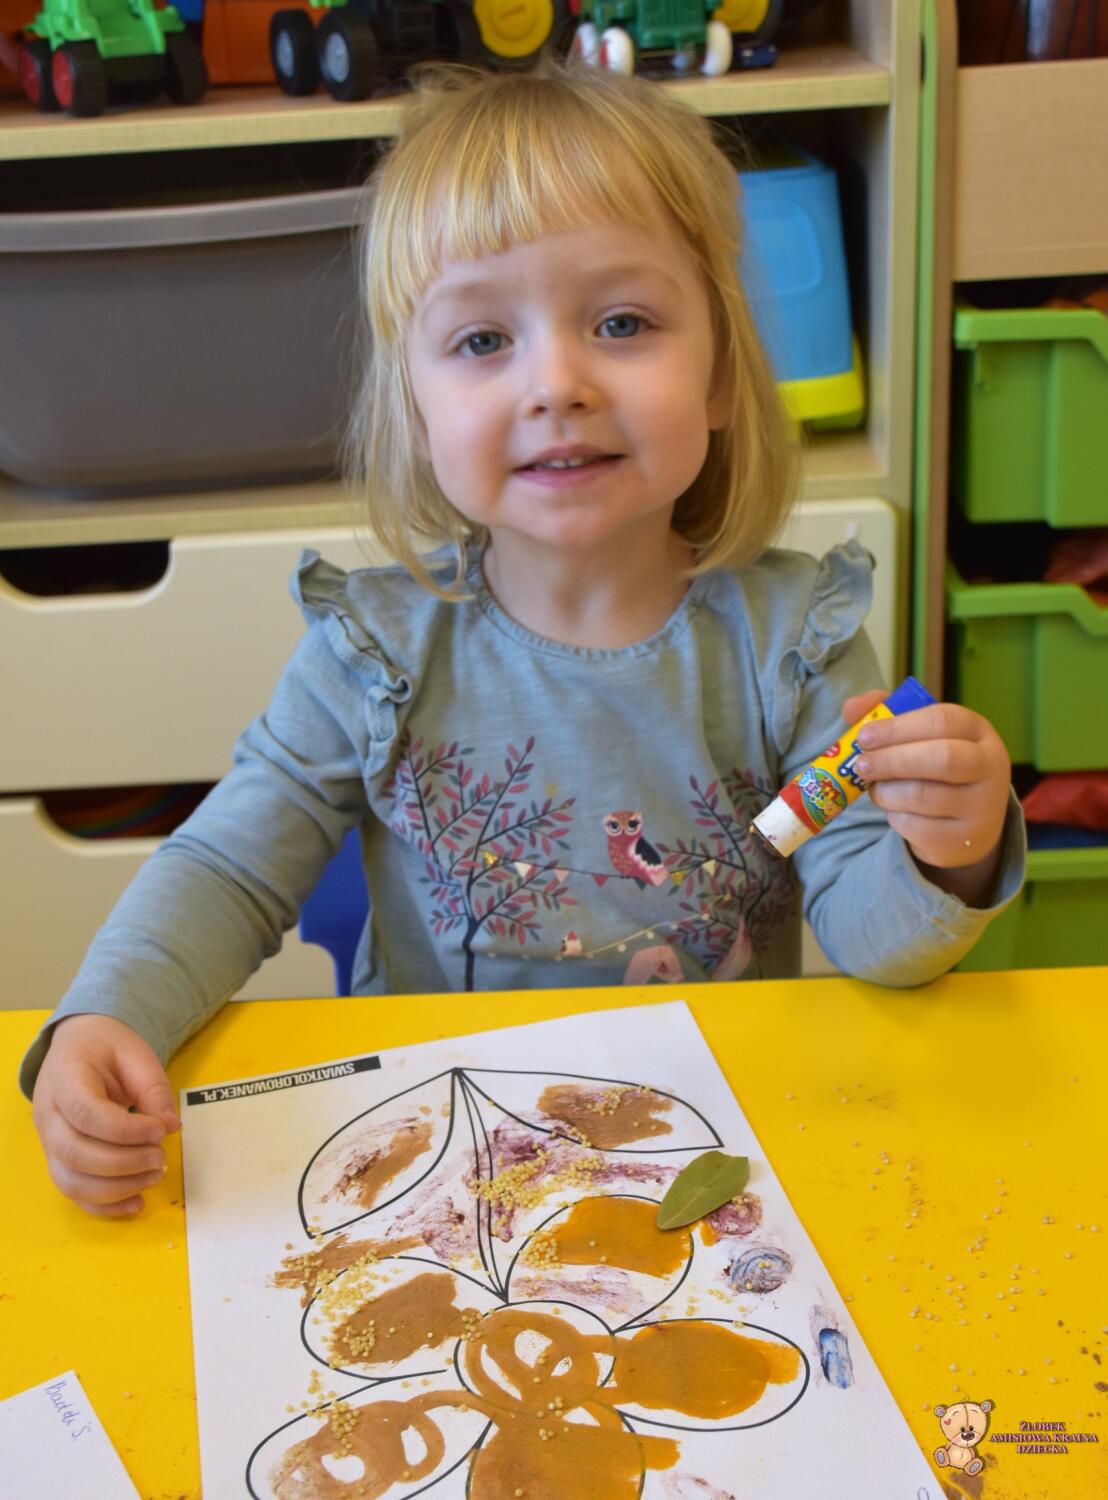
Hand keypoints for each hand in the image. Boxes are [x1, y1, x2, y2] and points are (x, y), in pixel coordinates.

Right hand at [32, 1013, 180, 1217]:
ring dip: (116, 1188)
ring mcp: (48, 1141)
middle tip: (160, 1157)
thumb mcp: (136, 1056)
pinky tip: (137, 1202)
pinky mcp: (57, 1160)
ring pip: (71, 1180)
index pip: (85, 1112)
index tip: (159, 1131)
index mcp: (65, 1077)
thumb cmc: (108, 1049)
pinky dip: (105, 1205)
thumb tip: (170, 1127)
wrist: (78, 1047)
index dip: (125, 1130)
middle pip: (75, 1152)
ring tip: (154, 1175)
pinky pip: (74, 1193)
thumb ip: (154, 1089)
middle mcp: (48, 1113)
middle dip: (124, 1163)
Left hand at [842, 691, 1010, 898]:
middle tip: (860, 764)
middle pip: (942, 758)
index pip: (942, 720)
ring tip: (874, 788)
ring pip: (924, 796)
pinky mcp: (965, 838)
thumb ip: (885, 715)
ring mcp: (982, 805)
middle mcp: (989, 765)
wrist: (968, 822)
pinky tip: (893, 809)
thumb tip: (851, 708)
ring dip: (887, 791)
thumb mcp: (918, 735)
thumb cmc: (934, 766)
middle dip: (892, 760)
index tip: (864, 736)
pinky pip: (918, 827)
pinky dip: (895, 817)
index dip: (898, 727)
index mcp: (977, 730)